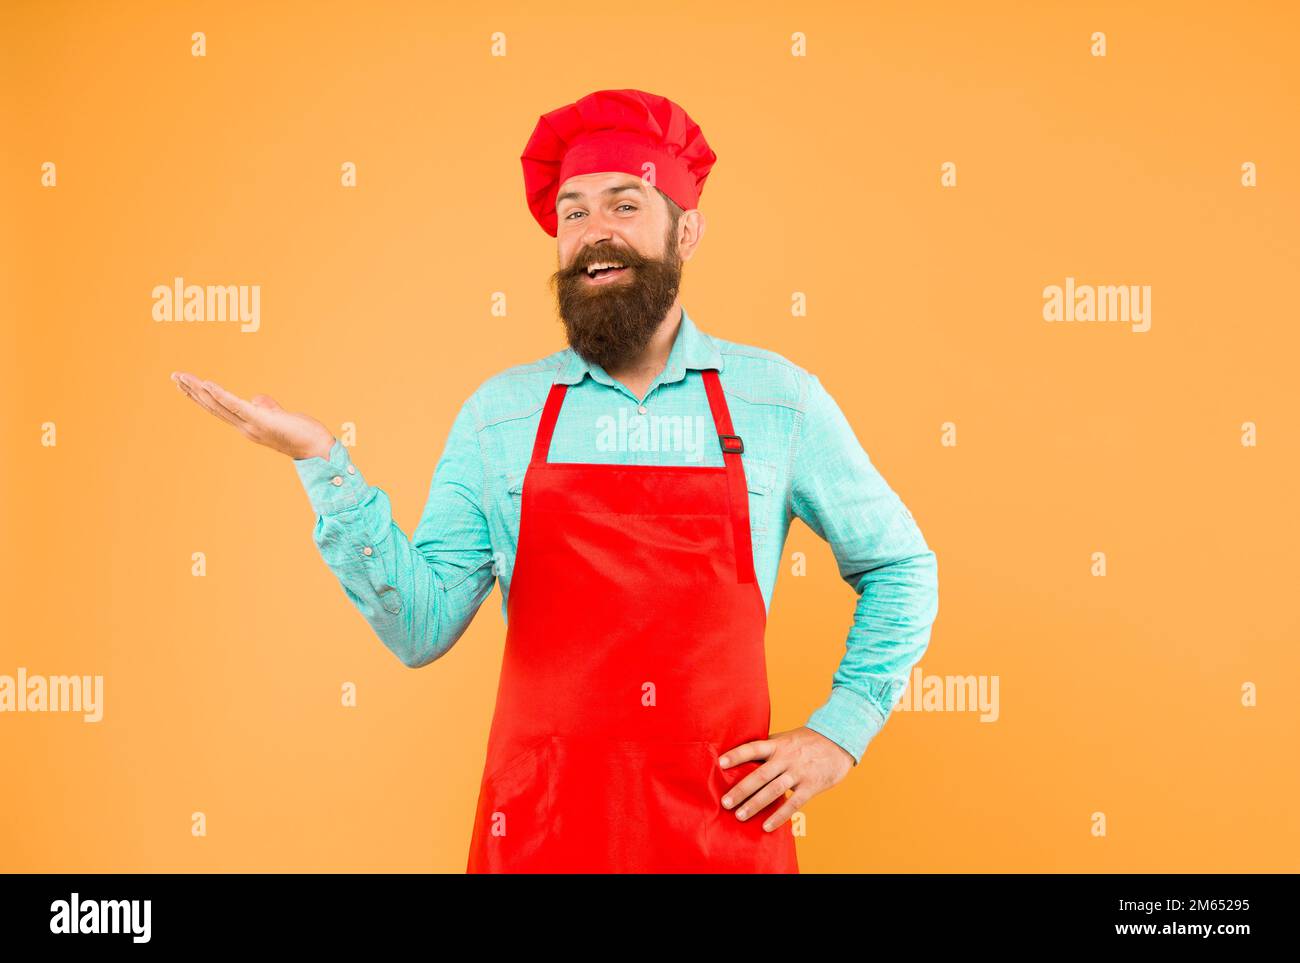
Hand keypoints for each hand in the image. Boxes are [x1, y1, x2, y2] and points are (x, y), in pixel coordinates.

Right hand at [171, 371, 334, 459]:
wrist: (317, 449)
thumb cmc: (301, 433)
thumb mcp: (279, 416)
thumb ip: (266, 406)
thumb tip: (255, 397)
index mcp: (247, 424)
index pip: (218, 408)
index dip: (200, 396)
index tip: (184, 383)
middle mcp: (245, 427)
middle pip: (213, 406)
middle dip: (192, 391)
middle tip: (174, 375)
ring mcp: (252, 425)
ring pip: (220, 405)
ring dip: (200, 390)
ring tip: (183, 377)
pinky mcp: (262, 421)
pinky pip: (237, 406)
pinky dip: (221, 395)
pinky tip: (208, 384)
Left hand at [718, 726, 854, 831]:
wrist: (838, 741)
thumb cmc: (807, 742)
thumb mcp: (786, 738)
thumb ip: (768, 747)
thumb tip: (742, 757)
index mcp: (777, 744)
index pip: (753, 748)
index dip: (737, 755)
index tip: (720, 763)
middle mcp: (786, 758)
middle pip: (760, 774)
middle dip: (741, 789)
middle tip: (725, 802)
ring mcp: (799, 772)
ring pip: (774, 790)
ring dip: (755, 804)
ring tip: (740, 815)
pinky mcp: (811, 786)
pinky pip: (794, 803)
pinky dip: (779, 816)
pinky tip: (767, 826)